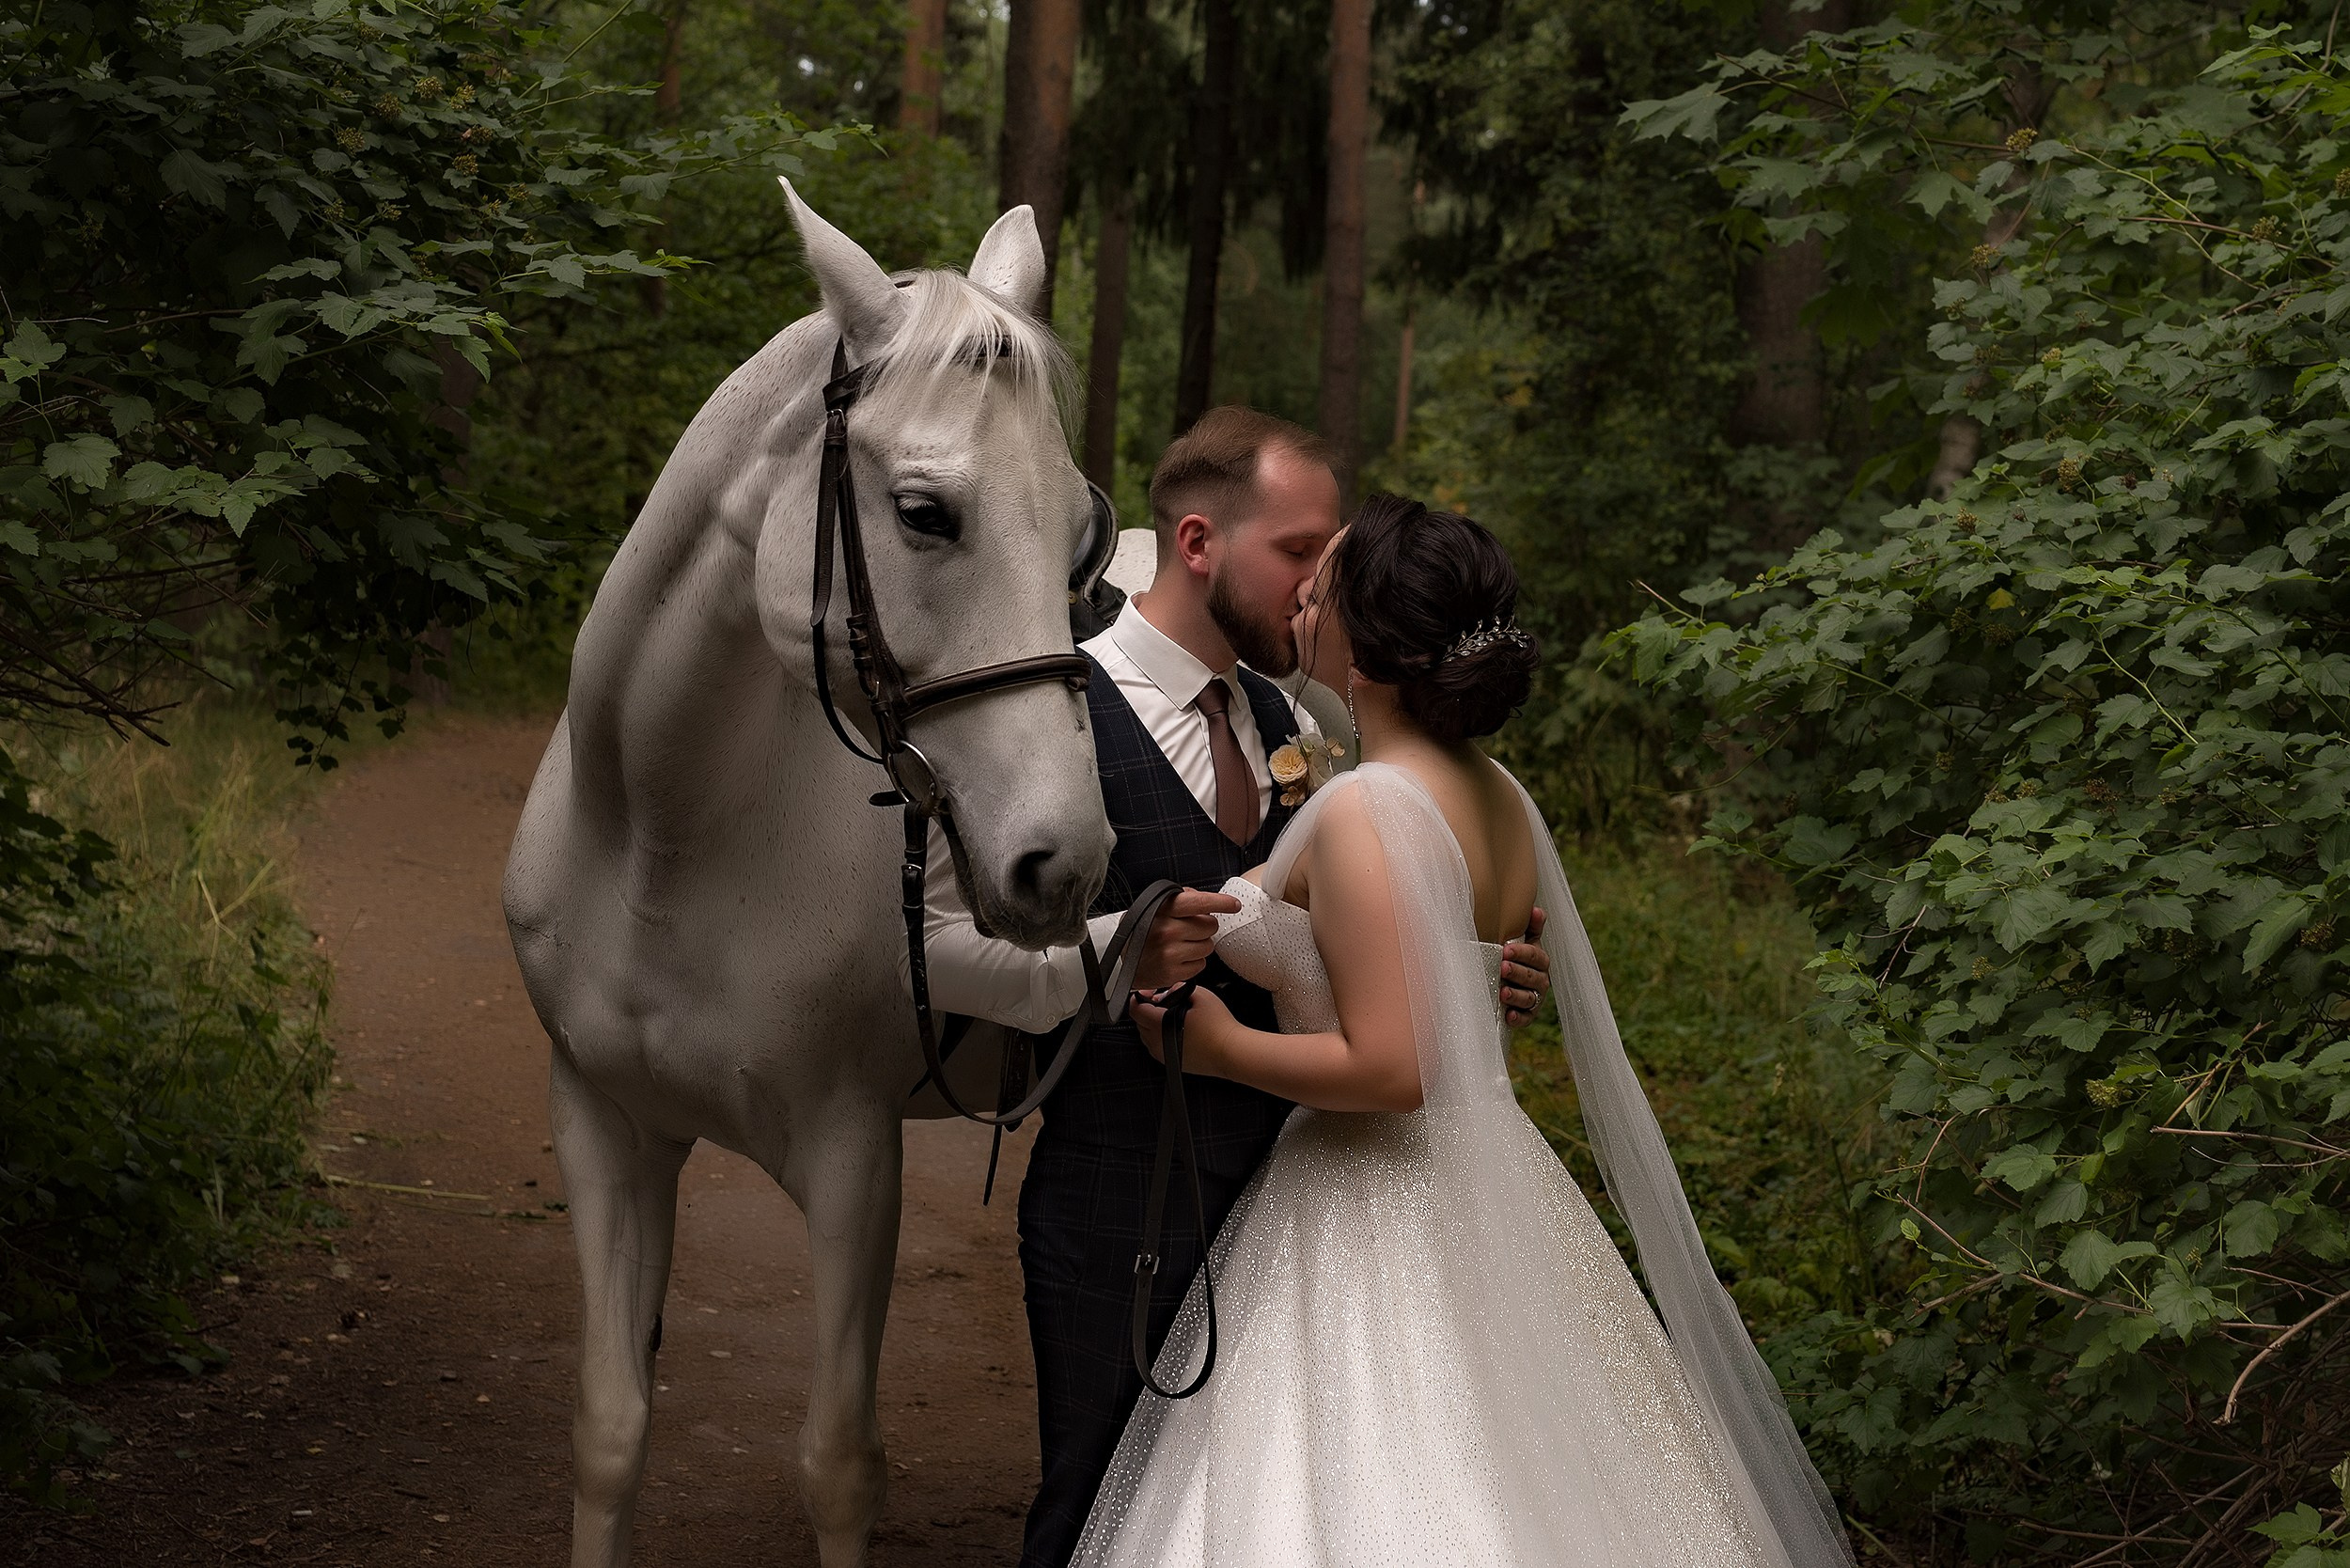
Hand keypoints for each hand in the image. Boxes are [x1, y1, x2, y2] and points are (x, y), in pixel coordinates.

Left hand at [1129, 983, 1234, 1068]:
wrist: (1231, 1051)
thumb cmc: (1219, 1027)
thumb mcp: (1200, 995)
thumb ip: (1178, 988)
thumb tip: (1167, 992)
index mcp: (1159, 1025)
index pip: (1135, 1010)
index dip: (1139, 997)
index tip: (1148, 992)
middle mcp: (1157, 1042)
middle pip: (1139, 1022)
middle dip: (1146, 1009)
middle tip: (1161, 1001)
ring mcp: (1163, 1055)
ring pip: (1146, 1036)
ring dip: (1152, 1024)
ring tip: (1169, 1015)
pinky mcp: (1171, 1062)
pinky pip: (1156, 1047)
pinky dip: (1160, 1036)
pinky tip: (1176, 1029)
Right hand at [1132, 888, 1241, 989]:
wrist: (1122, 960)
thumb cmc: (1143, 930)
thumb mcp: (1155, 906)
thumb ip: (1181, 898)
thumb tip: (1207, 900)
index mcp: (1164, 909)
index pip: (1200, 902)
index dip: (1221, 902)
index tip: (1234, 904)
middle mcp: (1167, 930)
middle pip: (1210, 925)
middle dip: (1205, 927)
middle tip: (1189, 930)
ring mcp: (1170, 953)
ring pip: (1209, 946)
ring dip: (1200, 945)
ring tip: (1182, 945)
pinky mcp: (1172, 972)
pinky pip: (1201, 964)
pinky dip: (1194, 961)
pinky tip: (1178, 958)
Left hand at [1500, 907, 1550, 1027]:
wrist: (1505, 982)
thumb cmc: (1514, 958)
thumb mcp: (1522, 941)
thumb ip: (1531, 927)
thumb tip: (1536, 909)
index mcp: (1539, 961)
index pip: (1536, 956)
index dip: (1523, 952)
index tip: (1506, 949)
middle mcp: (1540, 980)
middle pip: (1532, 977)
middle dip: (1517, 972)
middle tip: (1503, 967)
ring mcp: (1534, 998)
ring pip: (1529, 998)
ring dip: (1516, 995)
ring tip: (1502, 993)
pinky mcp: (1527, 1015)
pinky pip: (1525, 1018)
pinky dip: (1518, 1018)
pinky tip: (1509, 1016)